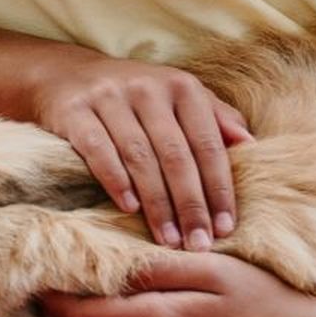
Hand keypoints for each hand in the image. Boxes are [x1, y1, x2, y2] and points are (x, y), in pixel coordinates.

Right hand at [34, 54, 250, 250]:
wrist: (66, 73)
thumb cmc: (136, 96)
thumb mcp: (179, 97)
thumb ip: (215, 118)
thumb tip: (250, 145)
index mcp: (181, 86)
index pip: (207, 143)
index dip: (218, 188)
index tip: (225, 227)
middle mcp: (147, 87)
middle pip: (175, 154)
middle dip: (190, 204)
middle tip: (198, 243)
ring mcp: (108, 97)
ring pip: (140, 157)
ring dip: (157, 204)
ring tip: (168, 239)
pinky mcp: (75, 111)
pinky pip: (98, 151)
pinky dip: (116, 182)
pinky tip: (130, 208)